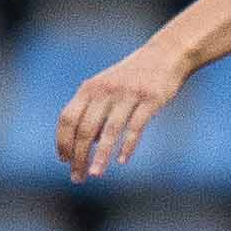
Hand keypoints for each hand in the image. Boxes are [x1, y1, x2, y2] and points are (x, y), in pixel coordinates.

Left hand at [57, 37, 198, 181]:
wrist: (167, 53)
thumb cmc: (134, 75)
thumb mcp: (107, 86)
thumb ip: (95, 109)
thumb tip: (91, 141)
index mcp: (90, 88)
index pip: (68, 118)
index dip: (63, 141)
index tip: (64, 160)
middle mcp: (105, 91)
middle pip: (85, 129)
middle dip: (79, 156)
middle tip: (78, 177)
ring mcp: (128, 94)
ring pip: (109, 131)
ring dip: (101, 156)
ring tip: (95, 174)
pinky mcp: (150, 99)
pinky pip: (136, 127)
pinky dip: (128, 145)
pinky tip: (122, 160)